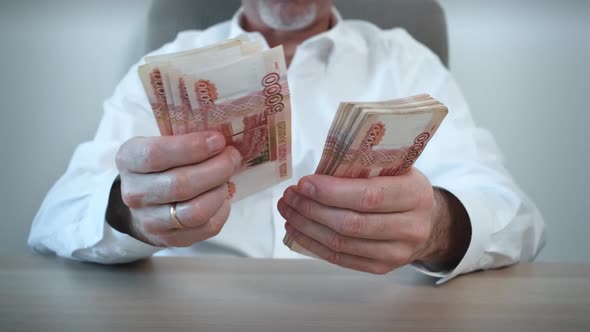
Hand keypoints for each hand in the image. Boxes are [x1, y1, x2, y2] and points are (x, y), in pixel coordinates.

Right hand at [112, 131, 241, 246]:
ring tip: (227, 178)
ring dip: (219, 191)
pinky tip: (222, 196)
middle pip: (180, 184)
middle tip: (232, 157)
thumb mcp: (162, 143)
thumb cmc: (162, 165)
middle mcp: (134, 193)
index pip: (156, 155)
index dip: (192, 148)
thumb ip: (186, 139)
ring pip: (195, 211)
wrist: (146, 203)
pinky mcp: (170, 239)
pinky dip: (222, 209)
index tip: (218, 140)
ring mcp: (150, 221)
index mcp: (129, 160)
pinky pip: (206, 227)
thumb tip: (225, 139)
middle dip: (216, 169)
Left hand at [277, 168, 469, 273]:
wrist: (429, 222)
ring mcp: (396, 253)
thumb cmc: (404, 188)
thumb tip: (318, 170)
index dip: (331, 192)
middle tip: (290, 196)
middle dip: (312, 209)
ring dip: (307, 226)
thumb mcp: (397, 168)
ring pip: (342, 243)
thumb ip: (367, 167)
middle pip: (351, 223)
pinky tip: (297, 229)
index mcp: (415, 194)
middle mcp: (410, 227)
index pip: (368, 196)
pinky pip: (340, 258)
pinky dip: (313, 243)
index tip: (304, 183)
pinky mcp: (381, 268)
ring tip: (288, 210)